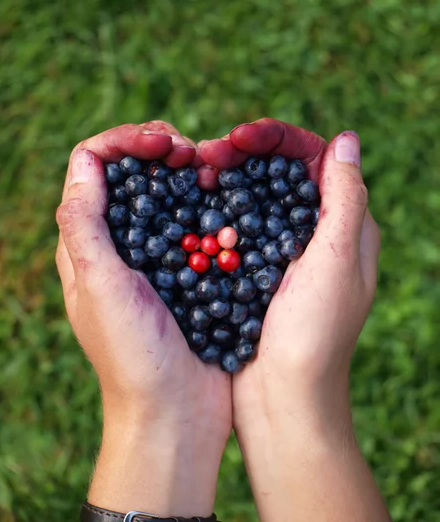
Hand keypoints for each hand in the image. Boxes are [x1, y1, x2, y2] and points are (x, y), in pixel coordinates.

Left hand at [56, 122, 228, 517]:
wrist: (175, 414)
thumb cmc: (134, 357)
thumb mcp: (102, 290)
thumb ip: (86, 228)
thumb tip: (86, 164)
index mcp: (87, 242)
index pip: (92, 164)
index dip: (124, 140)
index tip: (162, 143)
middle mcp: (117, 242)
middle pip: (130, 170)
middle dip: (157, 147)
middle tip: (191, 154)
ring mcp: (153, 255)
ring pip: (164, 190)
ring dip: (185, 170)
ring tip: (210, 169)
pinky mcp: (186, 269)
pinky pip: (194, 220)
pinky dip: (207, 200)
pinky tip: (226, 199)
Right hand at [200, 119, 388, 521]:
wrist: (283, 402)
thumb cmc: (315, 336)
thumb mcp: (337, 262)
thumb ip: (344, 199)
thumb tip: (345, 139)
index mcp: (343, 226)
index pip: (313, 160)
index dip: (278, 139)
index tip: (240, 137)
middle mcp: (314, 233)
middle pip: (279, 172)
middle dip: (245, 152)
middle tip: (208, 153)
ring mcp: (280, 252)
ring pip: (254, 195)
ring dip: (227, 175)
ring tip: (197, 169)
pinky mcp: (251, 270)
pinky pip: (234, 225)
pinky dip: (216, 207)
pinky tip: (194, 200)